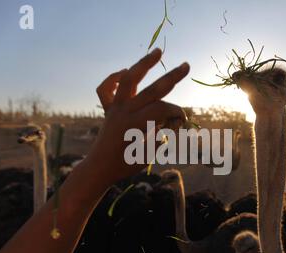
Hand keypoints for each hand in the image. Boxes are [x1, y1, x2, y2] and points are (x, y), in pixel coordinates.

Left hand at [88, 48, 189, 183]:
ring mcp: (114, 108)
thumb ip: (160, 137)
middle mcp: (124, 112)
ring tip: (157, 51)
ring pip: (128, 80)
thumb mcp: (147, 155)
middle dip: (171, 77)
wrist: (98, 168)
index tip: (181, 121)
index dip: (176, 112)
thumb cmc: (124, 165)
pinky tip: (125, 72)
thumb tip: (169, 122)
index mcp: (134, 125)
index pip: (162, 109)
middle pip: (151, 90)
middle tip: (186, 65)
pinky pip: (106, 89)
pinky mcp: (107, 109)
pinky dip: (114, 78)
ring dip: (143, 64)